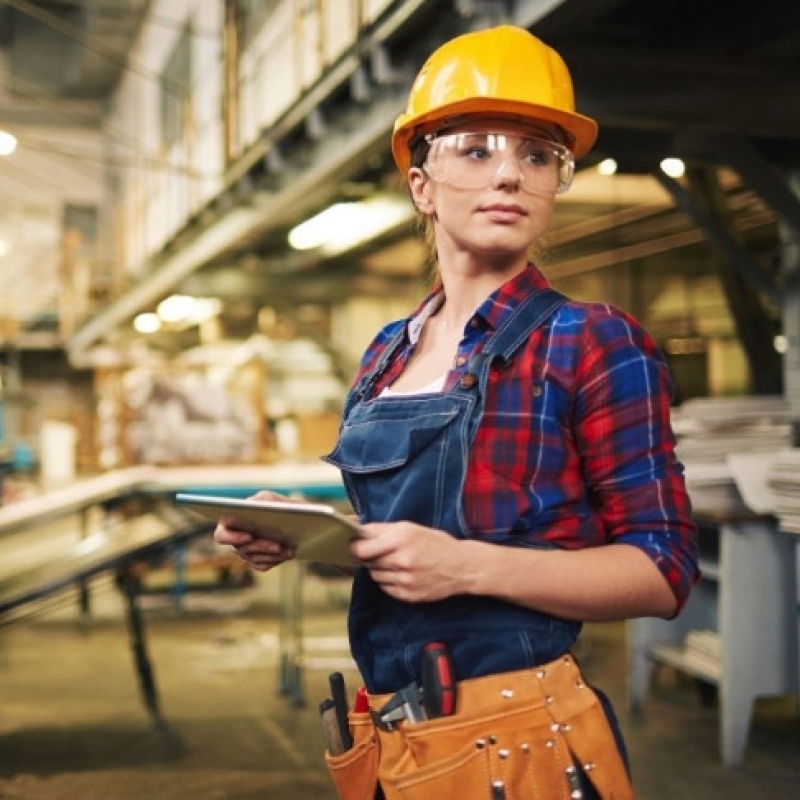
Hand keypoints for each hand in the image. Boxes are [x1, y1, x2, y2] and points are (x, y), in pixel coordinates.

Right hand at [213, 490, 297, 570]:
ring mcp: (245, 552)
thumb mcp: (270, 499)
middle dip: (261, 547)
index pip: (221, 535)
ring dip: (273, 554)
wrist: (294, 520)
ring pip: (254, 558)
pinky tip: (288, 552)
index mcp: (230, 522)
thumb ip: (261, 500)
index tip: (249, 536)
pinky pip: (263, 565)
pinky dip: (277, 559)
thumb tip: (255, 506)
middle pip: (242, 549)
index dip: (232, 538)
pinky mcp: (257, 561)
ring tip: (290, 549)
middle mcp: (234, 540)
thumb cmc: (277, 506)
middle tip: (278, 545)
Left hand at [350, 521, 470, 601]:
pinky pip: (385, 588)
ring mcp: (405, 580)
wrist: (462, 566)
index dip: (355, 547)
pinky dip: (389, 581)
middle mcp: (402, 560)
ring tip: (396, 563)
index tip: (354, 545)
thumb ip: (382, 530)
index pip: (362, 548)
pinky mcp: (408, 595)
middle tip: (382, 552)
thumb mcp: (411, 528)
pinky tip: (402, 574)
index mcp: (401, 538)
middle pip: (368, 562)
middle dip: (371, 557)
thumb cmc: (435, 543)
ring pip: (375, 576)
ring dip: (379, 569)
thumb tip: (356, 530)